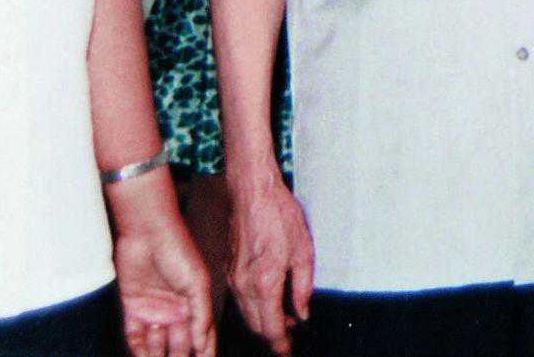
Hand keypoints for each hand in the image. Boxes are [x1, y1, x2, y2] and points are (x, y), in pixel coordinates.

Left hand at [114, 215, 214, 356]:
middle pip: (178, 345)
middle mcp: (175, 310)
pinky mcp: (133, 307)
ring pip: (155, 344)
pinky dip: (138, 348)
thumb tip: (203, 343)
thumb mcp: (197, 283)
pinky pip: (134, 335)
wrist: (148, 232)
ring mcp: (153, 310)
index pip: (201, 336)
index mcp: (194, 304)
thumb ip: (201, 315)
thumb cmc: (179, 250)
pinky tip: (142, 356)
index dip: (204, 353)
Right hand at [227, 173, 314, 356]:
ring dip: (264, 321)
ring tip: (285, 318)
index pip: (271, 327)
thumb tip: (303, 312)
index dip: (282, 343)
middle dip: (274, 335)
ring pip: (247, 314)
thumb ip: (303, 286)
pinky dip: (254, 307)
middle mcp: (244, 285)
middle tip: (292, 334)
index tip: (289, 350)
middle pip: (256, 326)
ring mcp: (234, 278)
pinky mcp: (230, 269)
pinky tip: (269, 300)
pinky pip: (241, 299)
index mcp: (265, 283)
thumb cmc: (279, 215)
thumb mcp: (303, 250)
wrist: (253, 192)